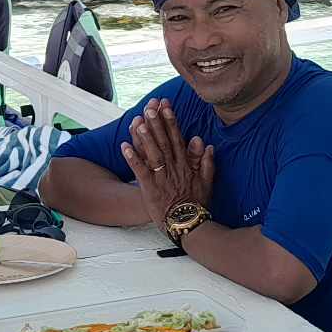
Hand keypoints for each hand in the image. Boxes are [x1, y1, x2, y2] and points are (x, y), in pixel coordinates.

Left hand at [120, 99, 214, 232]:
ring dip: (145, 137)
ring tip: (137, 122)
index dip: (171, 121)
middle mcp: (173, 168)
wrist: (189, 224)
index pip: (177, 138)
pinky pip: (140, 171)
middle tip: (150, 107)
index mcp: (185, 165)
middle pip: (164, 142)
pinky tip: (124, 147)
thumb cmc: (197, 204)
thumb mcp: (207, 182)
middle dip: (157, 123)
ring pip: (153, 153)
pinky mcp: (150, 189)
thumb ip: (206, 162)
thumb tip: (205, 142)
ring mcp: (161, 177)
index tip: (166, 106)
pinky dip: (132, 159)